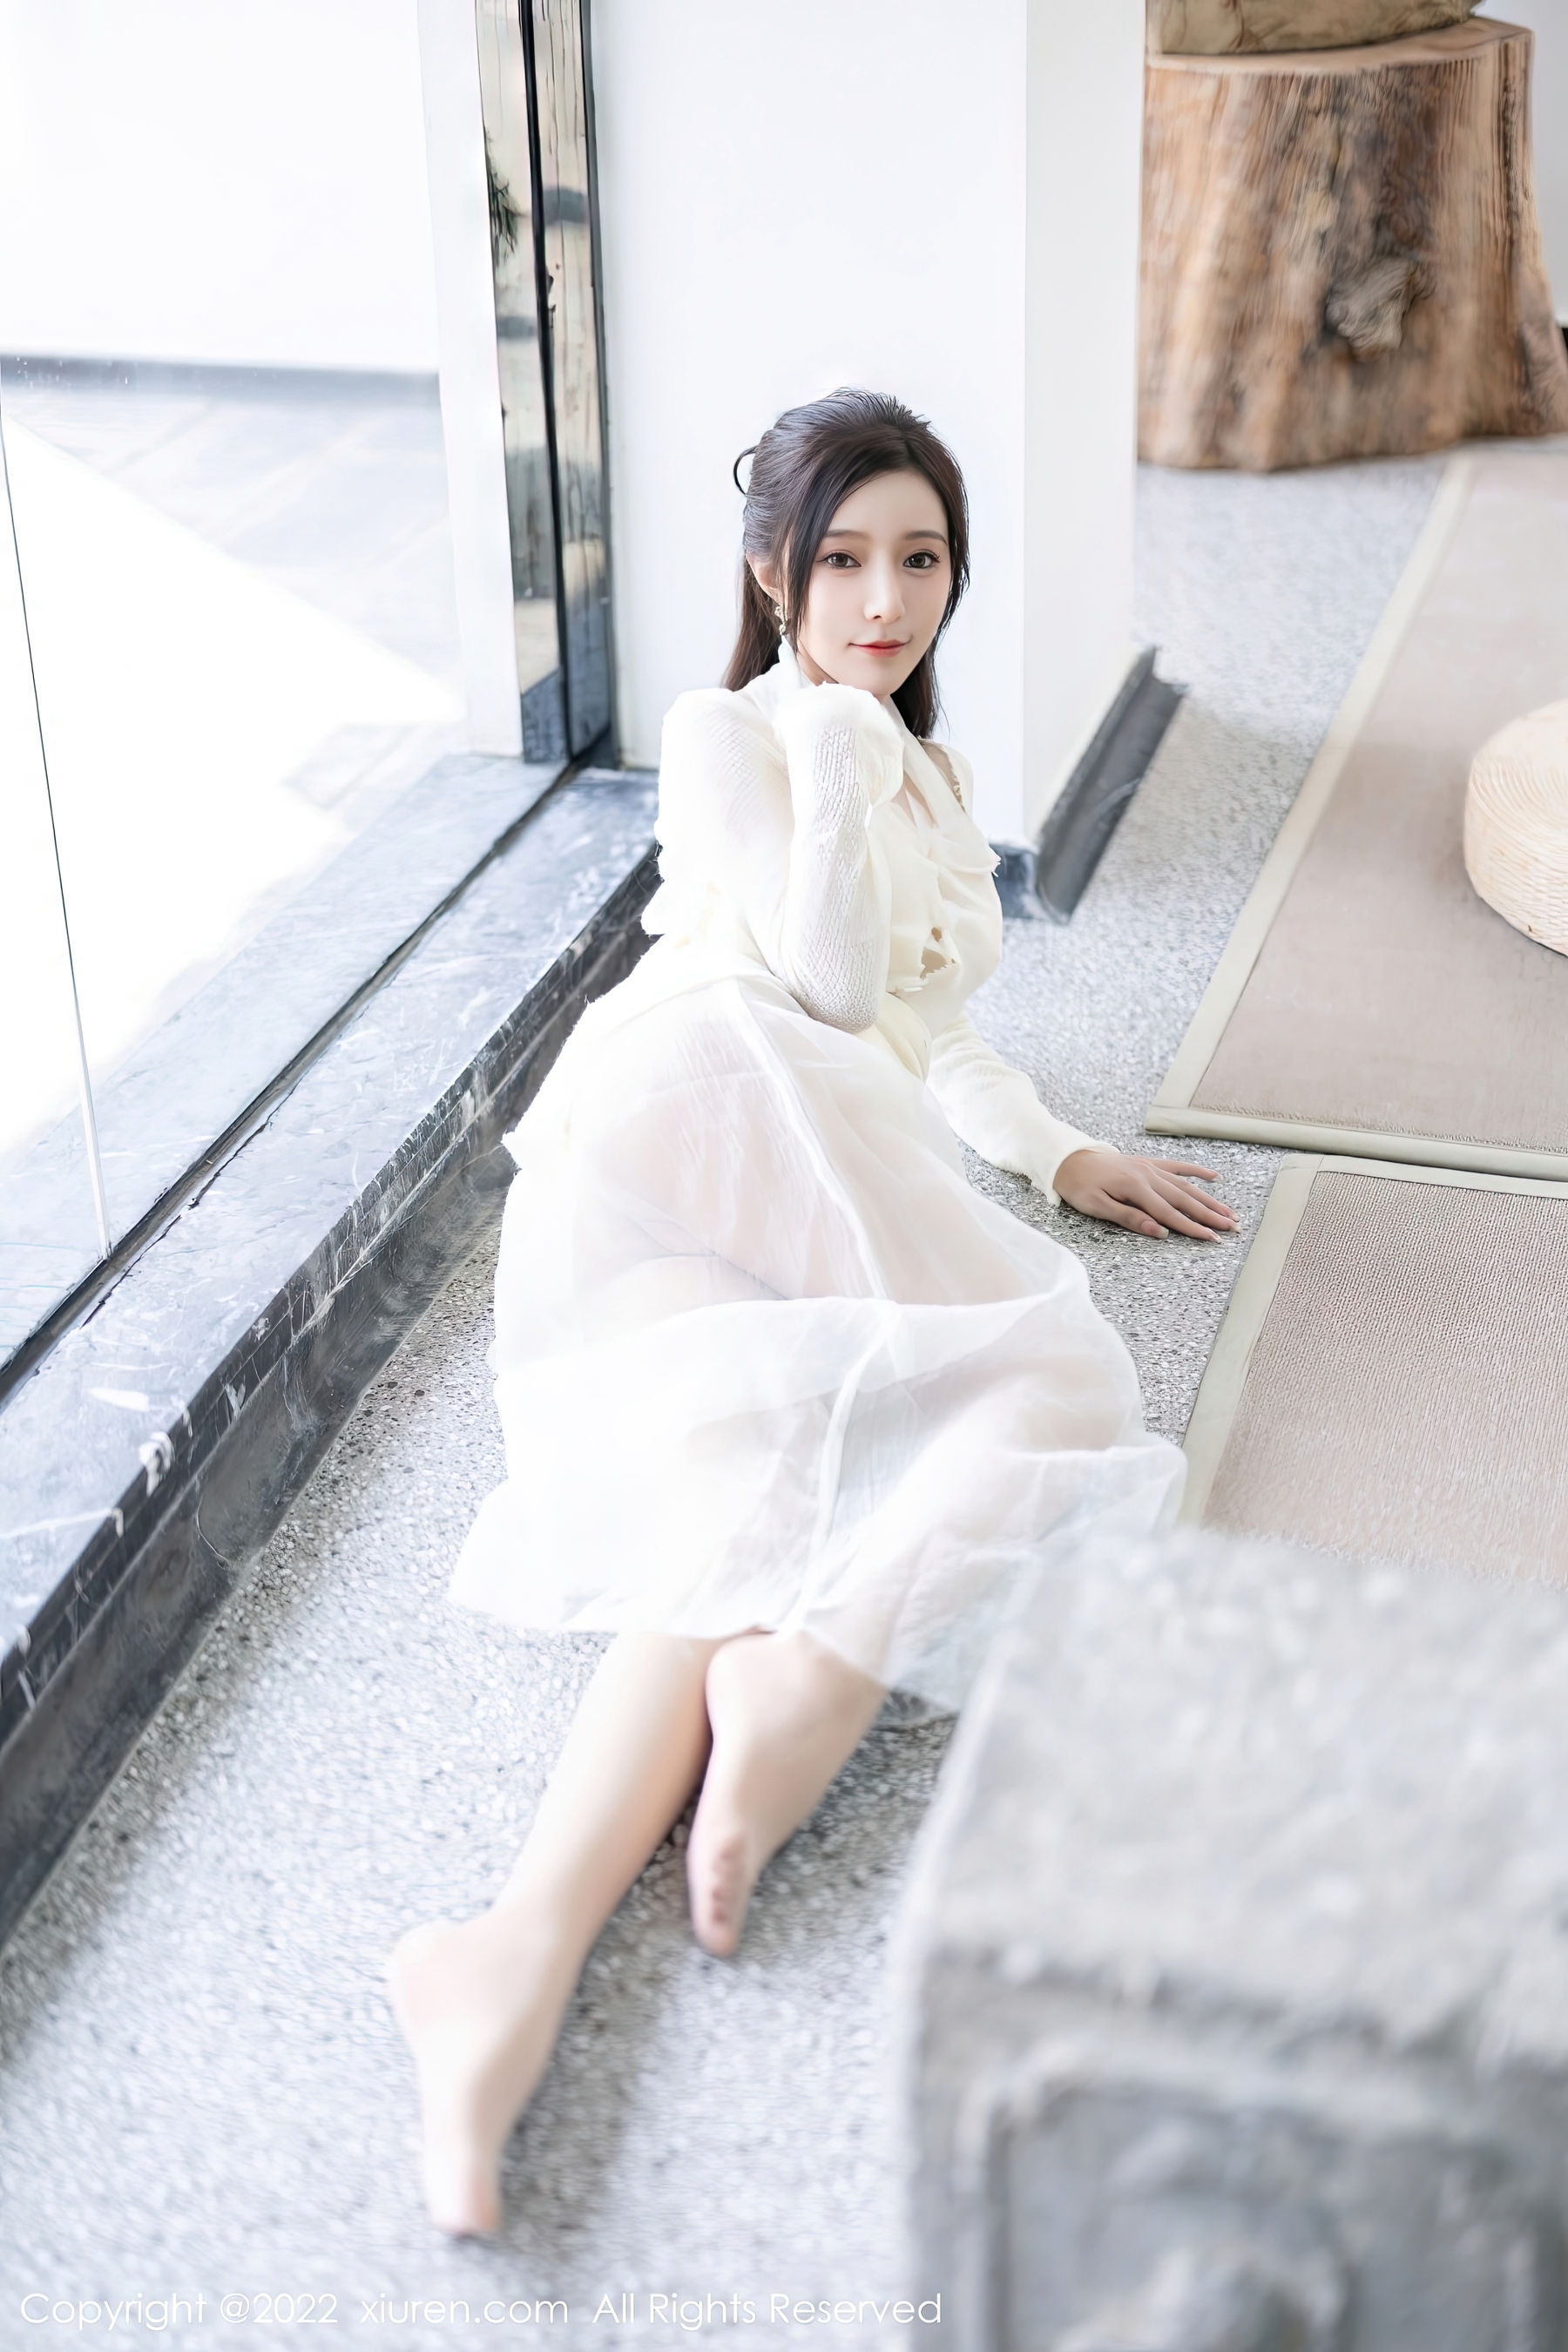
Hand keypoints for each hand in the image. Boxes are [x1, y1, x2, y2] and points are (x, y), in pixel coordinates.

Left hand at [1052, 1148, 1237, 1240]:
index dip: (1193, 1228)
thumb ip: (1129, 1218)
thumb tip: (1159, 1232)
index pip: (1170, 1214)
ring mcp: (1149, 1167)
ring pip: (1186, 1185)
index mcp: (1136, 1188)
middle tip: (1232, 1228)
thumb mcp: (1097, 1207)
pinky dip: (1196, 1171)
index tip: (1212, 1239)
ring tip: (1229, 1212)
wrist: (1067, 1158)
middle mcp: (1148, 1175)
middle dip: (1210, 1215)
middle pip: (1185, 1199)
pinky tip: (1214, 1177)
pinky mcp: (1147, 1163)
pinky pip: (1177, 1166)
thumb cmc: (1079, 1186)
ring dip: (1209, 1199)